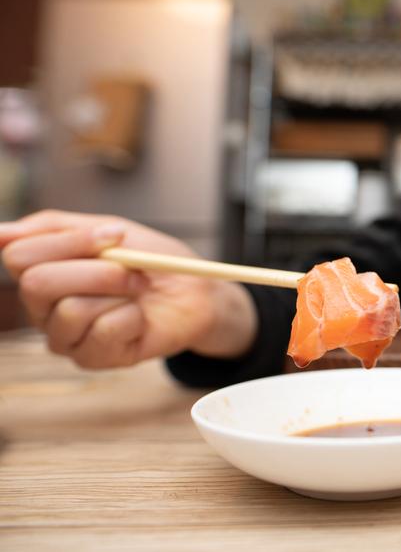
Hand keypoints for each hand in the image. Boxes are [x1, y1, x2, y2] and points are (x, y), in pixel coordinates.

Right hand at [0, 210, 256, 368]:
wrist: (195, 293)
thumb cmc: (151, 262)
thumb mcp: (109, 230)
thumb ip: (54, 227)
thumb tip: (1, 232)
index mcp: (39, 271)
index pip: (18, 255)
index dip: (70, 242)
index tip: (115, 236)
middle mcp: (42, 307)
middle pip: (37, 284)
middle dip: (96, 271)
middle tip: (133, 271)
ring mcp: (64, 336)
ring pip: (71, 310)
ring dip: (119, 293)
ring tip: (139, 293)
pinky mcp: (90, 359)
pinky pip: (102, 332)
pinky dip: (132, 317)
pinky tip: (140, 319)